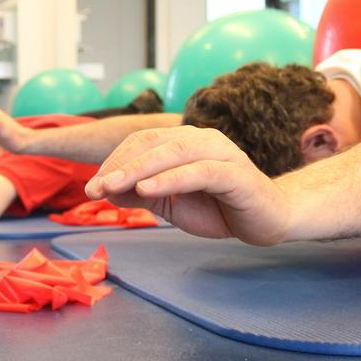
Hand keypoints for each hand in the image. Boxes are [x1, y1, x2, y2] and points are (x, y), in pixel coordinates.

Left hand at [84, 126, 292, 245]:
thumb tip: (105, 189)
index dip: (114, 161)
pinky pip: (198, 172)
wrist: (268, 221)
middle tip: (93, 188)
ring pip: (172, 153)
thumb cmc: (218, 208)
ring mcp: (221, 153)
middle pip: (152, 143)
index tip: (92, 185)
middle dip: (119, 166)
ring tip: (112, 186)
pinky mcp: (236, 173)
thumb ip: (141, 194)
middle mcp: (202, 139)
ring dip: (138, 169)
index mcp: (184, 141)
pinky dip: (170, 179)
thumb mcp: (170, 204)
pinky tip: (146, 189)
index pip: (142, 142)